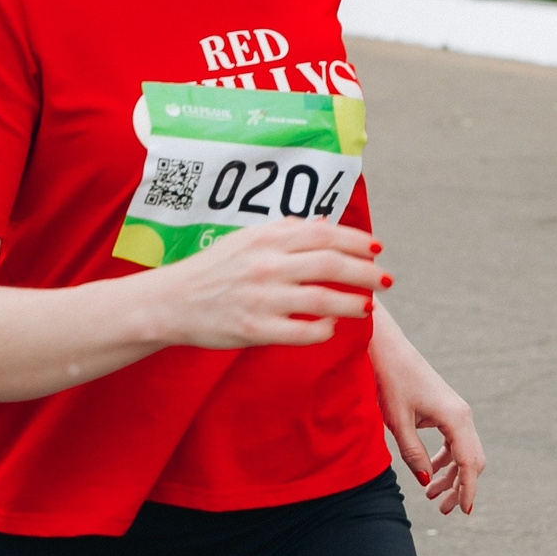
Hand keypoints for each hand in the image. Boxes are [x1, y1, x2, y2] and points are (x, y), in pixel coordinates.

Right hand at [153, 220, 381, 350]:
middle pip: (332, 265)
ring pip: (324, 300)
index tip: (376, 248)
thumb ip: (286, 230)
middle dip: (366, 272)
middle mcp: (267, 265)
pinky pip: (303, 332)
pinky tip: (331, 326)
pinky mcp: (255, 330)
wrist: (171, 301)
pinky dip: (324, 330)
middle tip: (385, 279)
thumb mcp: (246, 239)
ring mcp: (262, 299)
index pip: (324, 234)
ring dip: (353, 303)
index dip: (356, 241)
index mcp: (266, 239)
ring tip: (366, 305)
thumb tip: (325, 223)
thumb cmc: (213, 268)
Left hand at [371, 323, 484, 515]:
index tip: (464, 512)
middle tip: (443, 509)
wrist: (388, 350)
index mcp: (456, 418)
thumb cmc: (391, 382)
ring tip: (432, 496)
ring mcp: (456, 411)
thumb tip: (427, 483)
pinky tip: (432, 472)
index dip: (468, 490)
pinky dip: (446, 459)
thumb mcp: (398, 423)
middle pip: (472, 460)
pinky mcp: (447, 409)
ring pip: (464, 452)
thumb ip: (414, 455)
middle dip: (461, 487)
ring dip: (452, 475)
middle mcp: (462, 415)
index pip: (469, 463)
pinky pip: (454, 441)